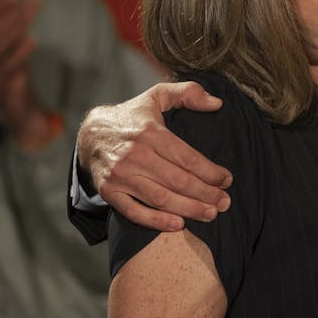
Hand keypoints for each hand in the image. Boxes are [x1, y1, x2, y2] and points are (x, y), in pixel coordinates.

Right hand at [78, 82, 230, 231]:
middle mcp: (135, 154)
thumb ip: (188, 93)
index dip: (211, 172)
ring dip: (189, 209)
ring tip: (210, 214)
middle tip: (224, 203)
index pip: (187, 158)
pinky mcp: (109, 191)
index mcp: (150, 132)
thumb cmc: (132, 116)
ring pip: (160, 198)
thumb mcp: (157, 96)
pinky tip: (178, 224)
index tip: (227, 180)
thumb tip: (218, 103)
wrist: (91, 134)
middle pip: (177, 181)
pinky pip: (134, 212)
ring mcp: (121, 175)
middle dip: (205, 194)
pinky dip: (156, 221)